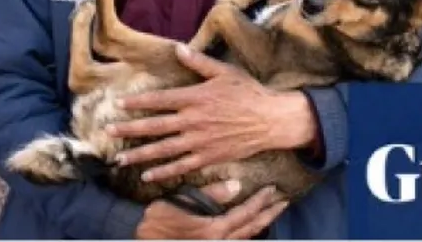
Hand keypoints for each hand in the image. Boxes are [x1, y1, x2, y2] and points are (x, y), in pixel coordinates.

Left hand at [108, 45, 316, 182]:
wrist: (270, 119)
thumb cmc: (248, 92)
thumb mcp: (224, 72)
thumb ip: (199, 62)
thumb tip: (178, 48)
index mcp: (195, 97)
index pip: (160, 99)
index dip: (138, 102)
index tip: (119, 104)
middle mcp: (193, 120)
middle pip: (155, 126)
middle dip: (130, 130)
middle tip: (108, 132)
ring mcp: (200, 141)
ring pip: (164, 150)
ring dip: (140, 154)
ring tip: (120, 159)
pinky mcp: (208, 157)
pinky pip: (182, 166)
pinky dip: (164, 172)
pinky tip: (148, 176)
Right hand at [135, 179, 287, 239]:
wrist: (139, 237)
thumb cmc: (159, 217)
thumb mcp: (183, 201)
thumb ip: (211, 195)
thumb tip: (236, 185)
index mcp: (214, 230)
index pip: (245, 214)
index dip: (261, 201)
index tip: (273, 189)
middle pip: (251, 229)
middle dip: (268, 214)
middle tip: (282, 201)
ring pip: (245, 237)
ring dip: (260, 224)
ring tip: (271, 212)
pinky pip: (234, 241)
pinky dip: (246, 232)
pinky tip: (250, 225)